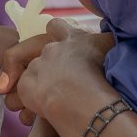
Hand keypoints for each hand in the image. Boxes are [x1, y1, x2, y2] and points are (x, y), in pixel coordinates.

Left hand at [12, 19, 117, 136]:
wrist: (83, 100)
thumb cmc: (103, 74)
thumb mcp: (111, 48)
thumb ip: (109, 38)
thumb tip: (112, 36)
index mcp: (72, 38)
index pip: (56, 26)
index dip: (56, 32)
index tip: (60, 41)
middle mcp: (51, 49)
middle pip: (45, 53)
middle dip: (51, 65)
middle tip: (63, 82)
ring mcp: (37, 67)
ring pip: (35, 73)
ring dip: (42, 83)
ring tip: (54, 100)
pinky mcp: (26, 85)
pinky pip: (25, 91)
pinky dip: (31, 100)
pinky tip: (43, 111)